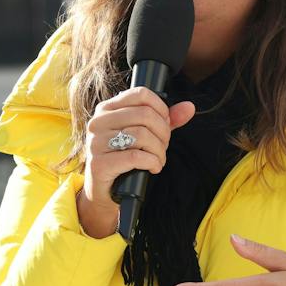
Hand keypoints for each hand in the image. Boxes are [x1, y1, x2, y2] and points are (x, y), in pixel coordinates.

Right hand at [76, 88, 195, 238]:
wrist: (104, 192)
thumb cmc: (124, 160)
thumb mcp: (145, 136)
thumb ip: (165, 120)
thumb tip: (189, 107)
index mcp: (107, 109)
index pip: (140, 94)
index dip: (161, 108)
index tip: (166, 124)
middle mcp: (98, 122)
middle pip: (145, 115)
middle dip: (163, 133)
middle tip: (164, 146)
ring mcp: (96, 143)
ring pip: (141, 135)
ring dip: (159, 150)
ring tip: (159, 159)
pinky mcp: (99, 164)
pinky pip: (135, 157)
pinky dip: (152, 162)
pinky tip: (153, 167)